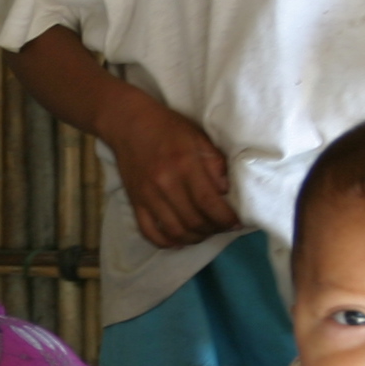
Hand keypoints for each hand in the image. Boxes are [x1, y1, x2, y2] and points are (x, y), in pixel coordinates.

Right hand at [105, 97, 237, 248]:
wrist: (129, 123)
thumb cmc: (168, 127)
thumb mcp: (198, 136)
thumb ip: (215, 163)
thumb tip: (226, 191)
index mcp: (185, 165)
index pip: (208, 202)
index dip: (225, 218)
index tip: (236, 223)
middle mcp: (165, 184)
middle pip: (194, 221)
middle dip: (213, 229)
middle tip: (222, 226)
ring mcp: (148, 196)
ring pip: (175, 231)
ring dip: (194, 238)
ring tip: (204, 232)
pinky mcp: (135, 202)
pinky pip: (149, 232)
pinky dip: (166, 242)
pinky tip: (179, 240)